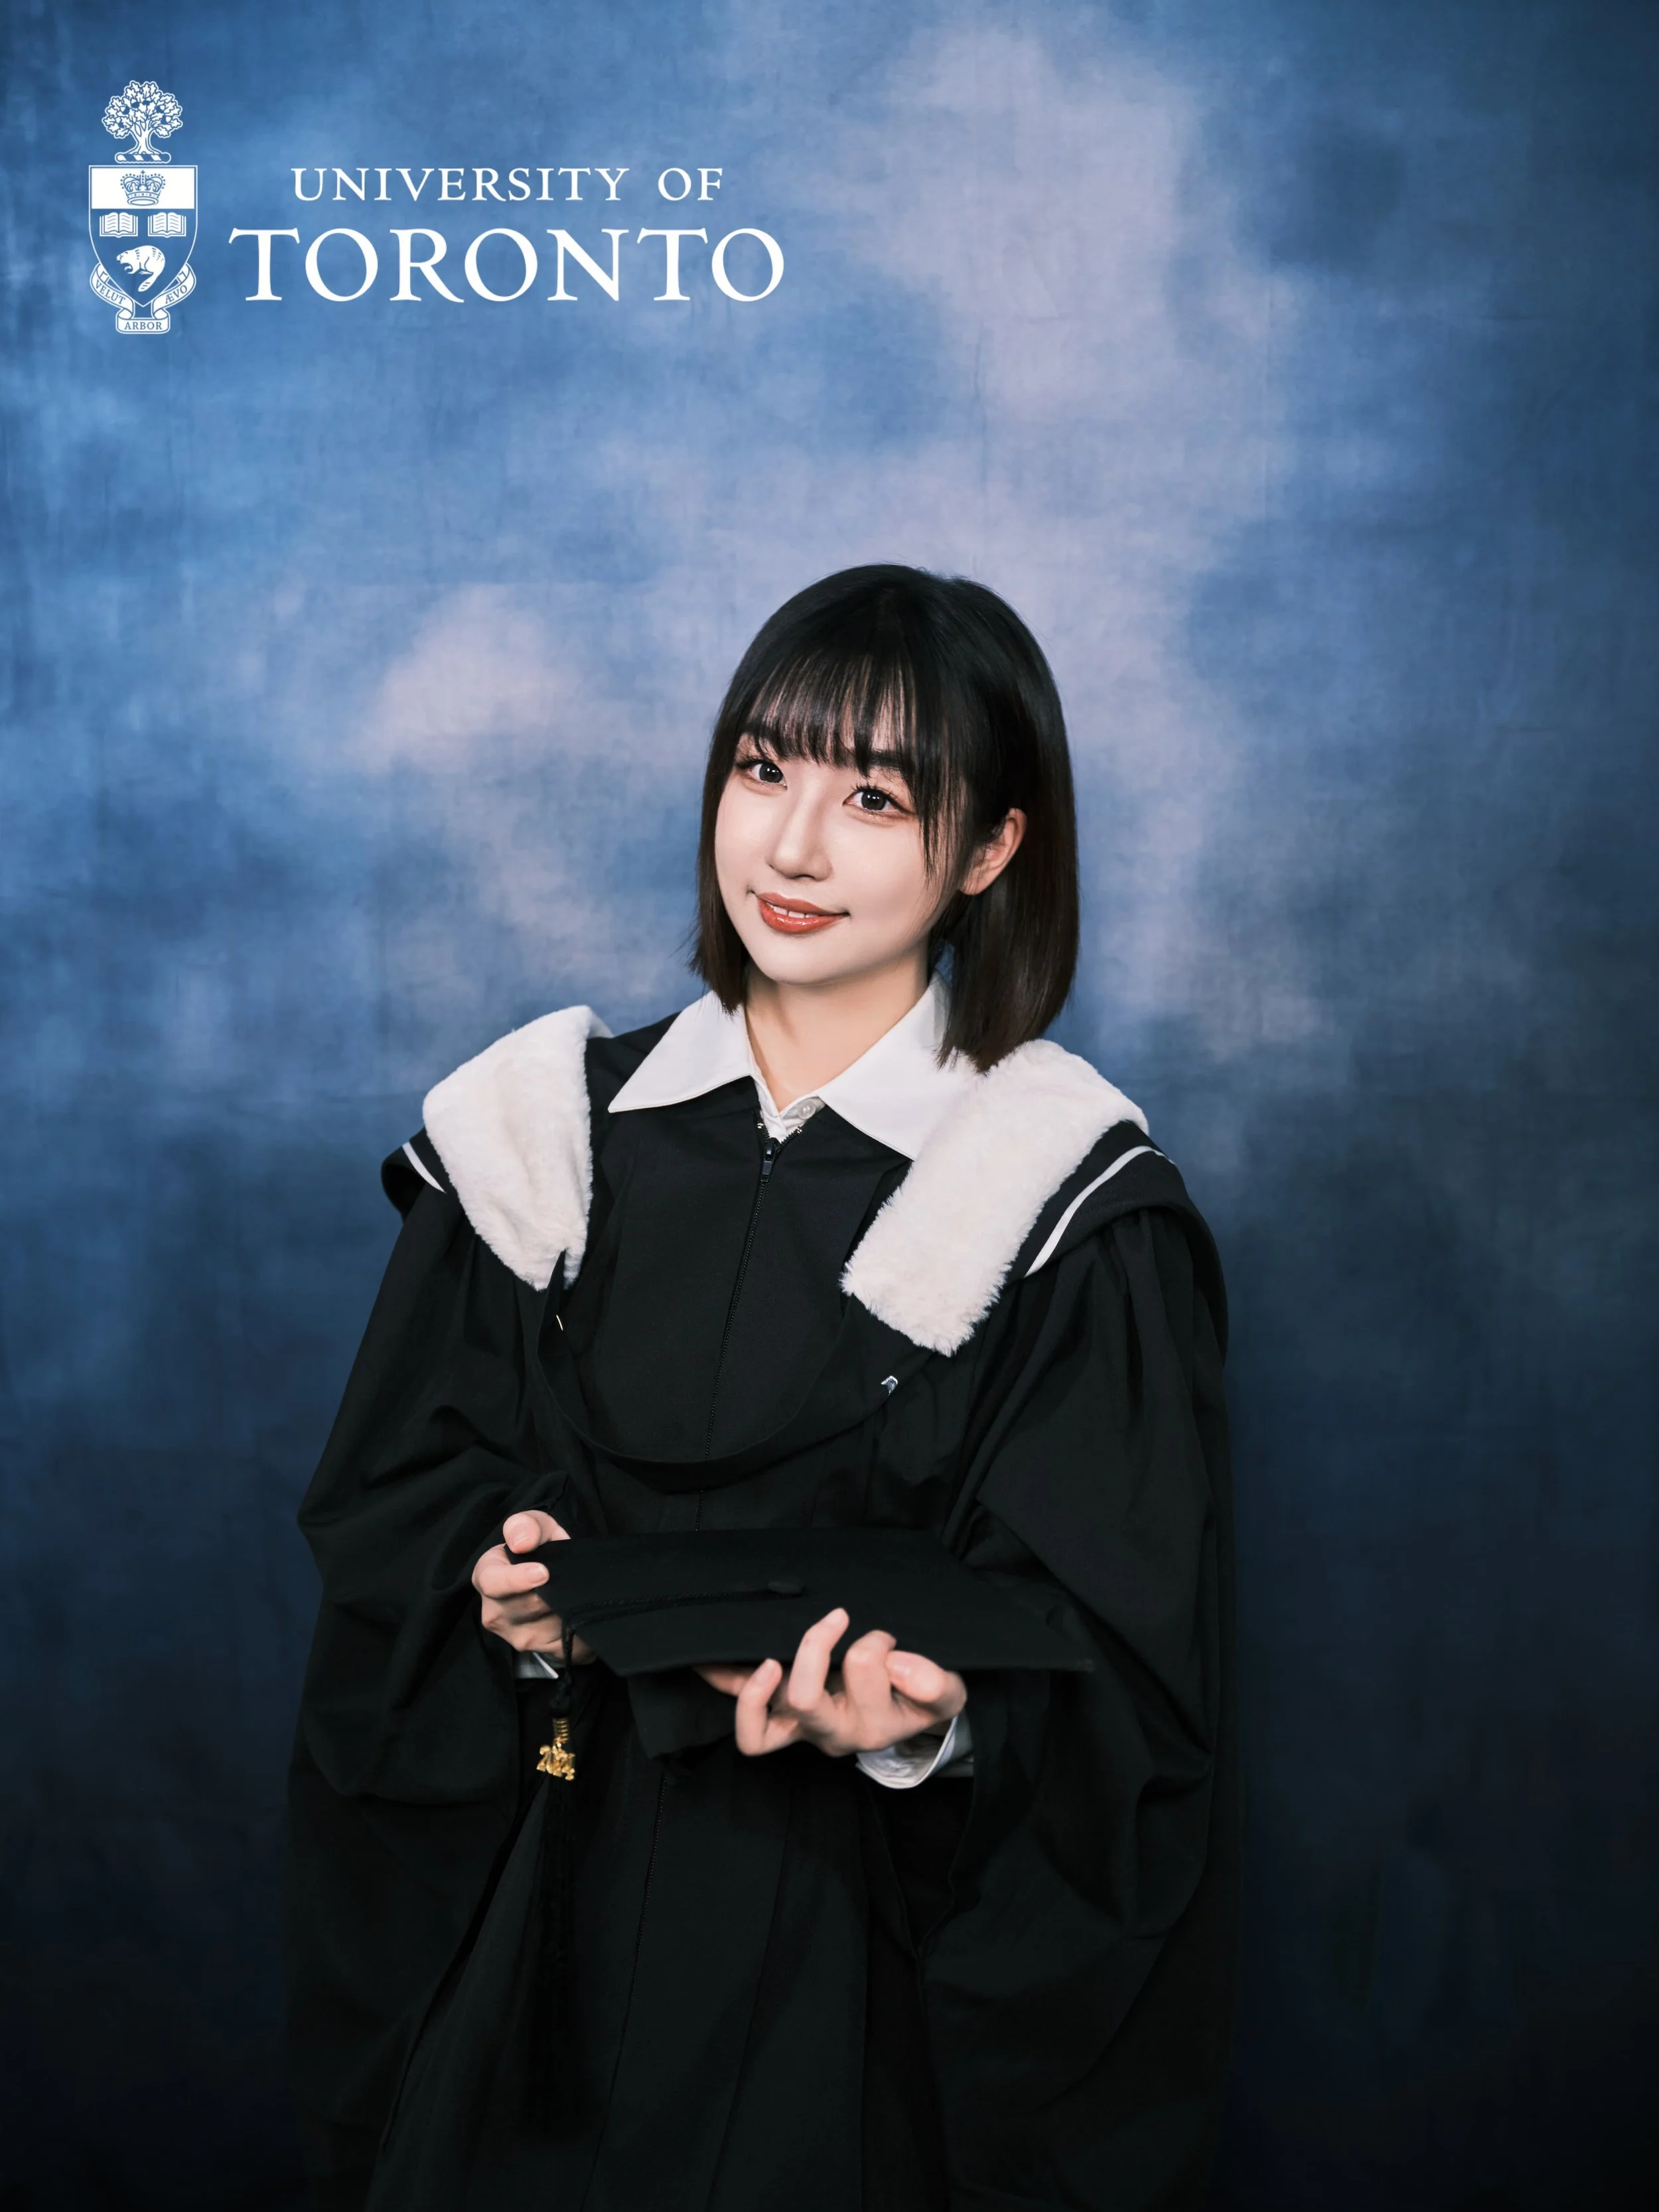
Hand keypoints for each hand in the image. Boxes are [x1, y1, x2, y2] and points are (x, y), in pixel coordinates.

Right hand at [472, 1510, 591, 1658]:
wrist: (554, 1577)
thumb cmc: (539, 1548)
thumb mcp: (534, 1527)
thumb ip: (525, 1525)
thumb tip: (522, 1543)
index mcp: (486, 1578)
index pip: (493, 1583)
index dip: (517, 1580)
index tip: (544, 1573)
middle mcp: (495, 1613)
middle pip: (528, 1606)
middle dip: (553, 1591)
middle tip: (570, 1575)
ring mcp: (518, 1637)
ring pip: (550, 1624)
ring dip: (568, 1606)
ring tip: (576, 1589)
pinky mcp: (543, 1651)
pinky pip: (567, 1641)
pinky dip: (579, 1625)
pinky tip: (581, 1609)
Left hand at [696, 1609, 965, 1758]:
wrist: (909, 1719)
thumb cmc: (921, 1700)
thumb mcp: (946, 1693)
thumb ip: (934, 1681)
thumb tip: (895, 1662)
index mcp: (873, 1727)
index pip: (865, 1672)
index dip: (875, 1644)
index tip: (887, 1637)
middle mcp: (830, 1734)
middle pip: (805, 1699)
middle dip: (817, 1646)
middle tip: (839, 1619)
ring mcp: (800, 1730)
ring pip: (759, 1731)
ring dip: (753, 1689)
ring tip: (766, 1658)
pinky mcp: (781, 1721)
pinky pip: (746, 1719)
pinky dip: (724, 1686)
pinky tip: (704, 1661)